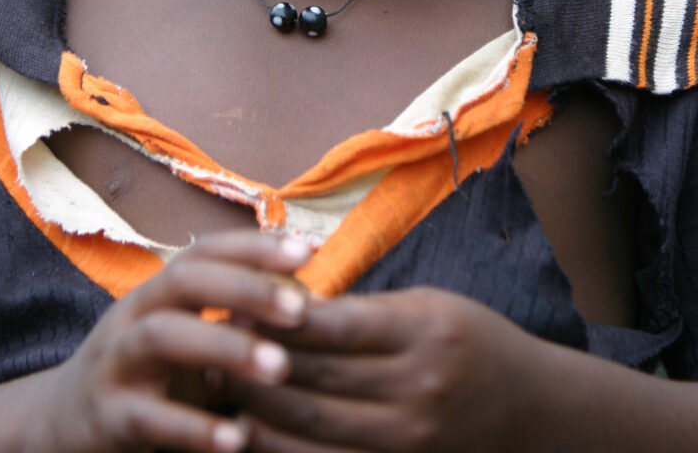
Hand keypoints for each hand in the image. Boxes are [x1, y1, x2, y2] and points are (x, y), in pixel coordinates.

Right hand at [42, 230, 310, 452]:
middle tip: (301, 309)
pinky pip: (148, 417)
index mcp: (159, 291)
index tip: (309, 250)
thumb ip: (236, 317)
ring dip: (225, 346)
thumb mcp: (187, 337)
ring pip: (164, 336)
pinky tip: (238, 437)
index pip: (206, 250)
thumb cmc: (147, 374)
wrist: (61, 425)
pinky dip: (194, 428)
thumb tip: (307, 297)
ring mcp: (115, 362)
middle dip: (245, 286)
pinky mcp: (106, 416)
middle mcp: (133, 314)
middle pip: (184, 280)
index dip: (255, 246)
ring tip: (279, 367)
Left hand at [229, 286, 546, 452]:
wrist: (531, 410)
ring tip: (216, 387)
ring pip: (312, 428)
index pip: (333, 326)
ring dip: (256, 409)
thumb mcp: (425, 306)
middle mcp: (418, 389)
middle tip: (209, 346)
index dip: (277, 317)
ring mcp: (411, 440)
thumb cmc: (469, 341)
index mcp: (424, 331)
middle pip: (315, 378)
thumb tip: (281, 305)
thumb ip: (361, 311)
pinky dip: (283, 451)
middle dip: (254, 363)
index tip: (236, 304)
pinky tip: (249, 434)